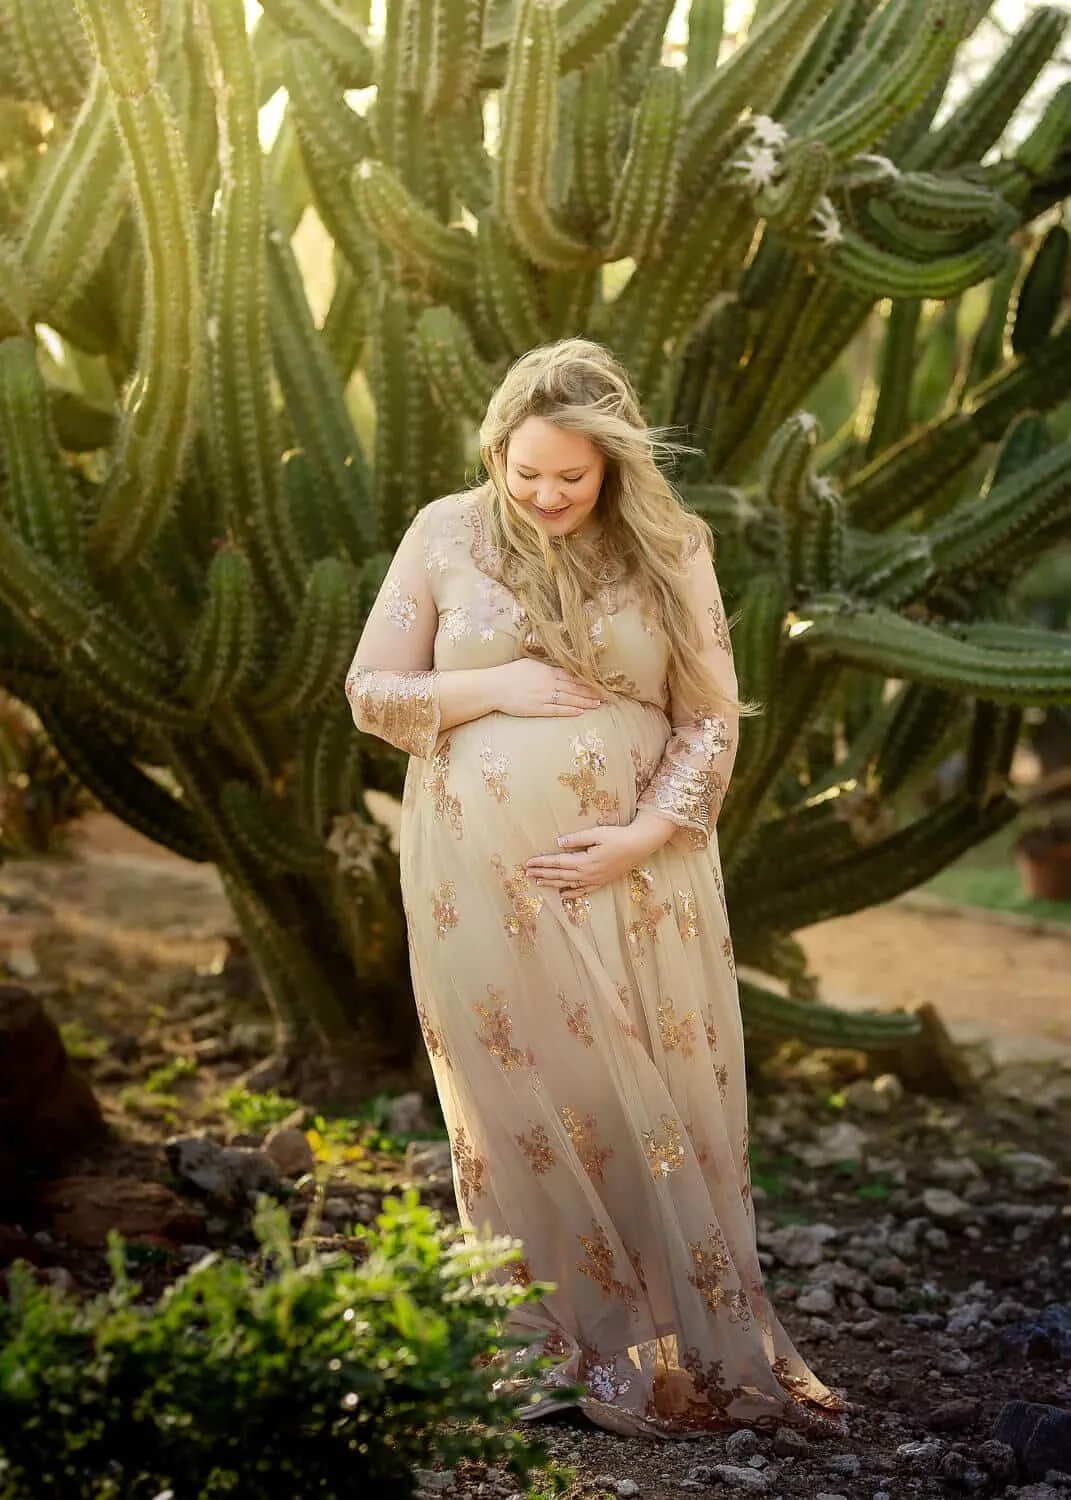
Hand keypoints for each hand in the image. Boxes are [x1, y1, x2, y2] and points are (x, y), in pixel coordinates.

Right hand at [491, 659, 603, 717]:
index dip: (587, 680)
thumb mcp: (529, 664)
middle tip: (607, 696)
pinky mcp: (537, 708)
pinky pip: (557, 710)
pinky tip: (580, 711)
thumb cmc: (509, 674)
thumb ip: (545, 667)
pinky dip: (570, 710)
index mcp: (546, 671)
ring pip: (569, 699)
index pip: (572, 675)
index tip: (599, 682)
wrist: (494, 687)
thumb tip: (557, 669)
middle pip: (575, 687)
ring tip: (598, 704)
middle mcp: (548, 683)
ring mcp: (543, 696)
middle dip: (592, 692)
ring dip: (585, 702)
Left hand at [525, 814, 675, 896]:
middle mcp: (587, 874)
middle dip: (542, 874)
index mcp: (584, 861)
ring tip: (539, 882)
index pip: (557, 863)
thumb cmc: (618, 836)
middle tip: (527, 873)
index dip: (542, 863)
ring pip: (569, 884)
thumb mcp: (596, 833)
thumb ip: (577, 839)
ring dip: (552, 883)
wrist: (638, 846)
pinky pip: (583, 890)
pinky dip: (571, 893)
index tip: (528, 863)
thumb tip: (559, 842)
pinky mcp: (602, 881)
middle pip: (560, 875)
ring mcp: (595, 880)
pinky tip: (563, 894)